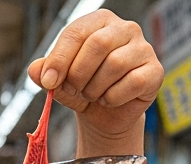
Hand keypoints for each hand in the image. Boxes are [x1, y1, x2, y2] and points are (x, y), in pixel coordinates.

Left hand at [28, 9, 162, 156]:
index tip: (48, 81)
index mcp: (99, 21)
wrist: (106, 114)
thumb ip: (46, 72)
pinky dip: (112, 98)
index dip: (59, 59)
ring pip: (115, 64)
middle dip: (78, 74)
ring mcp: (144, 48)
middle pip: (98, 44)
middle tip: (73, 90)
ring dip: (95, 88)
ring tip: (91, 95)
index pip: (76, 32)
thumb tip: (34, 70)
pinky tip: (108, 100)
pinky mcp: (155, 71)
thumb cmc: (83, 88)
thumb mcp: (60, 80)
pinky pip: (132, 83)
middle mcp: (125, 28)